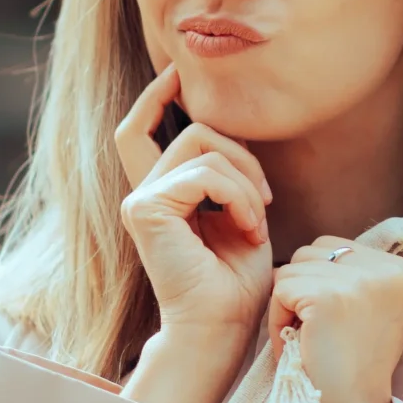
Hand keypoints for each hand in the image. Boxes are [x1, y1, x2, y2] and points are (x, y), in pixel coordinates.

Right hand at [113, 64, 274, 402]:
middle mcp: (141, 192)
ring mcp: (139, 200)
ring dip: (246, 181)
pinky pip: (204, 173)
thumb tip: (224, 128)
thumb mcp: (237, 212)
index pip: (139, 129)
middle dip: (240, 151)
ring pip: (203, 146)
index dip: (155, 96)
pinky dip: (238, 196)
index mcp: (158, 193)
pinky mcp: (146, 210)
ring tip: (256, 221)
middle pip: (190, 129)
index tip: (177, 73)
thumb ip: (224, 173)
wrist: (222, 328)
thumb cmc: (236, 282)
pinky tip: (247, 228)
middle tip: (263, 198)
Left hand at [271, 236, 402, 402]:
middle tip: (318, 330)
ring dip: (289, 303)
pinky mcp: (327, 295)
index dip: (319, 281)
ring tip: (311, 337)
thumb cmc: (353, 361)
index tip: (335, 320)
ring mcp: (358, 280)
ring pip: (291, 268)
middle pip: (311, 252)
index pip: (333, 247)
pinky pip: (279, 288)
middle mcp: (386, 269)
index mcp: (400, 268)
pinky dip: (278, 316)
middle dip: (302, 288)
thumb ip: (356, 273)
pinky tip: (299, 342)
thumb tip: (322, 250)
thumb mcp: (370, 306)